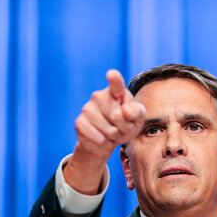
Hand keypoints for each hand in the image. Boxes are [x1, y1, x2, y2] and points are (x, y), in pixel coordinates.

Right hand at [63, 70, 146, 193]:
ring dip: (114, 136)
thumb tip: (126, 111)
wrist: (106, 141)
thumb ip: (137, 112)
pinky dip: (104, 143)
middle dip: (124, 127)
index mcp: (116, 92)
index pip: (116, 84)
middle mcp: (99, 96)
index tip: (112, 74)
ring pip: (109, 130)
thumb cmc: (125, 125)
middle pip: (118, 116)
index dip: (114, 79)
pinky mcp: (80, 123)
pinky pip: (99, 138)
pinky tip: (102, 138)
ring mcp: (87, 109)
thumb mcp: (137, 119)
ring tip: (112, 132)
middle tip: (122, 127)